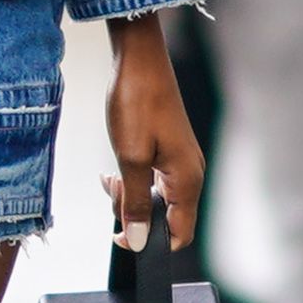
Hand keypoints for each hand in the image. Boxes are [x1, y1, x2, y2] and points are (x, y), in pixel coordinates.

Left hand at [103, 9, 205, 251]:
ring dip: (130, 195)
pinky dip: (133, 180)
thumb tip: (139, 239)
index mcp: (188, 179)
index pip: (180, 234)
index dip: (150, 242)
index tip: (121, 235)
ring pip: (157, 199)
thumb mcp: (130, 159)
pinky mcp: (169, 150)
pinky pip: (153, 180)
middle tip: (114, 191)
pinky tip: (116, 170)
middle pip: (166, 217)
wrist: (139, 60)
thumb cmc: (138, 101)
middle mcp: (190, 173)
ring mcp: (180, 161)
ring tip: (111, 178)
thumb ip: (137, 203)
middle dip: (135, 214)